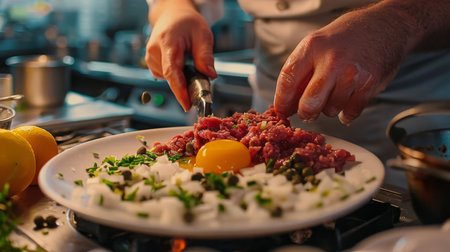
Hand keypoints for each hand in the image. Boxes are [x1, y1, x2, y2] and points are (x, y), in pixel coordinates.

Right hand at [145, 3, 216, 110]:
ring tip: (190, 62)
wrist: (172, 15)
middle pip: (171, 78)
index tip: (187, 104)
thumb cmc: (187, 23)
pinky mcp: (151, 63)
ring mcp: (150, 57)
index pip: (172, 70)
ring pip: (169, 79)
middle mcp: (154, 50)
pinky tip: (182, 64)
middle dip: (187, 86)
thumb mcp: (203, 35)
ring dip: (182, 78)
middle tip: (201, 83)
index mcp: (167, 41)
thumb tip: (210, 76)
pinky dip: (176, 76)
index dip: (179, 90)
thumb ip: (205, 56)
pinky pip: (166, 77)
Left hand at [274, 4, 414, 123]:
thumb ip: (301, 72)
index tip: (282, 111)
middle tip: (307, 112)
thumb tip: (287, 104)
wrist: (384, 26)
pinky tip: (347, 99)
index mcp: (312, 47)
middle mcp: (331, 60)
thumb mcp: (317, 44)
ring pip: (330, 110)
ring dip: (330, 108)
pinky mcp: (369, 84)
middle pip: (308, 104)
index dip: (282, 101)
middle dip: (306, 113)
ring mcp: (351, 73)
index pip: (287, 80)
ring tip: (335, 92)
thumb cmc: (346, 38)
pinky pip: (350, 112)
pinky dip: (347, 113)